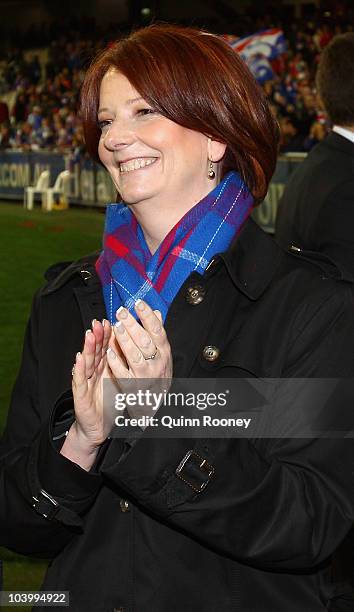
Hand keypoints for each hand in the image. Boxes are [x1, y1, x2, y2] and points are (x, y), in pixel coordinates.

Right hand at [61, 319, 112, 468]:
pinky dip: (79, 369)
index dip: (108, 335)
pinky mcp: (80, 394)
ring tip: (89, 334)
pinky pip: (79, 380)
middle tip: (99, 322)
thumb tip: (133, 347)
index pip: (106, 348)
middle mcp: (93, 372)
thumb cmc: (108, 402)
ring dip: (87, 347)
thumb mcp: (120, 380)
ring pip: (87, 362)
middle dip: (97, 336)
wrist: (97, 425)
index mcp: (104, 368)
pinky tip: (79, 359)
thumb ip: (124, 363)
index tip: (112, 321)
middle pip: (96, 351)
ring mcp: (86, 382)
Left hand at [106, 300, 172, 418]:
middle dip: (133, 325)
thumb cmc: (157, 374)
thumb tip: (156, 312)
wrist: (155, 403)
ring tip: (116, 327)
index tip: (138, 303)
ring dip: (124, 340)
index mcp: (164, 351)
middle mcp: (157, 363)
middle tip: (121, 312)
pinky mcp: (133, 387)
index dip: (148, 316)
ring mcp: (146, 375)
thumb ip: (157, 334)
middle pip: (145, 341)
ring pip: (135, 356)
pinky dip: (116, 362)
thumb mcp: (162, 353)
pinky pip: (124, 373)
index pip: (158, 330)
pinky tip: (109, 351)